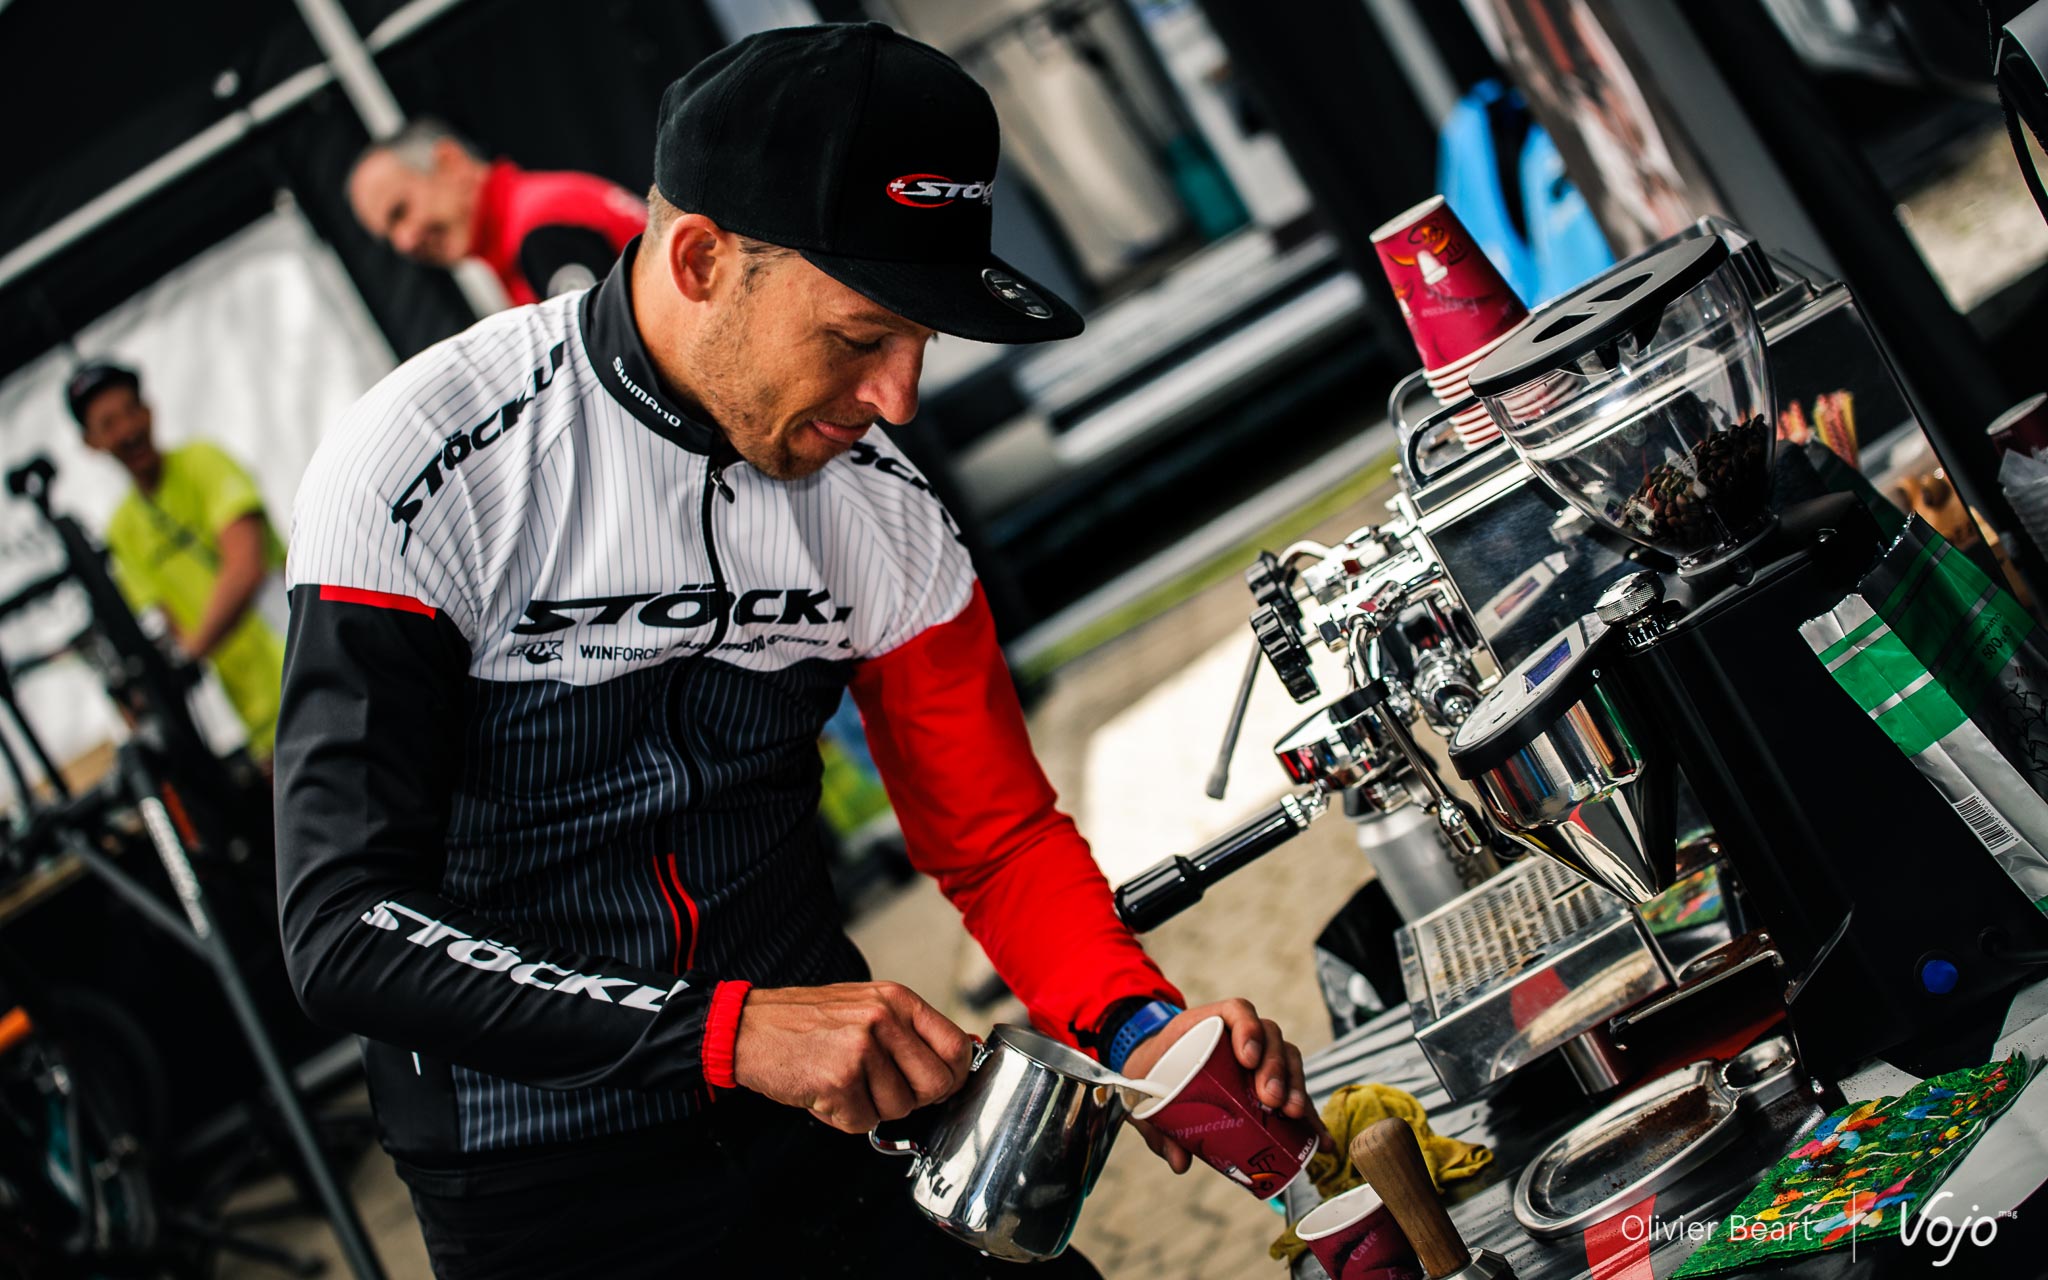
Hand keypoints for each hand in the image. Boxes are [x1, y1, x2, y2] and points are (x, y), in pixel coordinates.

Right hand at [730, 981, 975, 1132]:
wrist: (748, 1028)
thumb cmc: (807, 1023)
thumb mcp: (865, 1006)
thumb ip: (907, 1032)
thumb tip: (954, 1063)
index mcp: (896, 999)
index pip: (956, 1046)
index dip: (953, 1076)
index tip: (939, 1085)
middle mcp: (883, 1019)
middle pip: (935, 1084)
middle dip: (913, 1098)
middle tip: (882, 1089)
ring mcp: (861, 1049)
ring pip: (899, 1108)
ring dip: (872, 1107)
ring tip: (844, 1083)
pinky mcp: (838, 1080)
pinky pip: (863, 1121)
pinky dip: (844, 1118)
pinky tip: (825, 1093)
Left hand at [1119, 998, 1317, 1174]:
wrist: (1152, 1077)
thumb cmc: (1149, 1078)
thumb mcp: (1145, 1098)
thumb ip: (1157, 1128)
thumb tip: (1181, 1161)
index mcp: (1206, 1024)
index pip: (1237, 1011)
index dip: (1248, 1029)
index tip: (1248, 1058)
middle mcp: (1238, 1035)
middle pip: (1270, 1037)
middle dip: (1277, 1068)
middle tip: (1272, 1100)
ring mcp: (1258, 1058)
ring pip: (1288, 1060)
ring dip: (1296, 1086)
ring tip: (1294, 1115)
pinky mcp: (1268, 1084)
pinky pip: (1294, 1092)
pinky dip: (1309, 1116)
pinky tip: (1320, 1139)